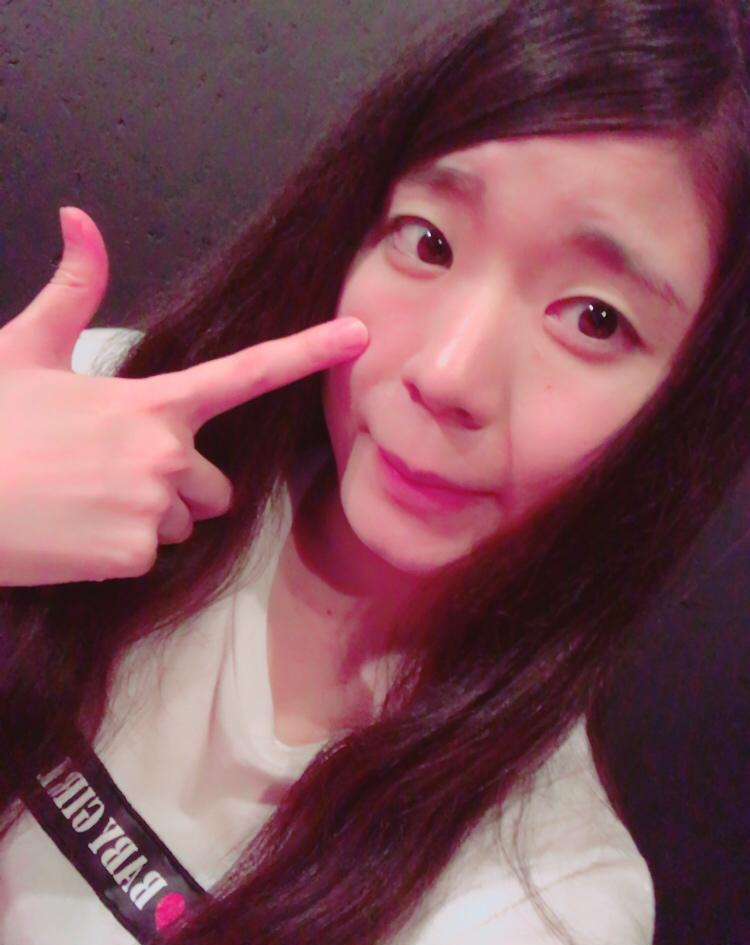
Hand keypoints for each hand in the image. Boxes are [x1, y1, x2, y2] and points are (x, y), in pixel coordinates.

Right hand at [0, 206, 367, 585]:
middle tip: (109, 478)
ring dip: (146, 519)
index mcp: (151, 400)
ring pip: (181, 523)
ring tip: (84, 503)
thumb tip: (78, 217)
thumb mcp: (25, 349)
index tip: (357, 336)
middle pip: (215, 487)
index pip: (247, 373)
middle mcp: (166, 451)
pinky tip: (73, 532)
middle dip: (179, 488)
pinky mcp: (132, 552)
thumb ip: (71, 289)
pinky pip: (146, 555)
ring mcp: (153, 504)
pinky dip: (115, 551)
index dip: (308, 351)